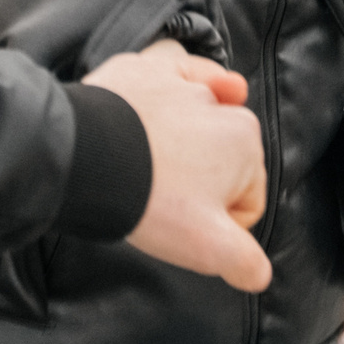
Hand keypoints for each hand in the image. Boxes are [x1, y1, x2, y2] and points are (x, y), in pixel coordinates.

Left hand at [82, 39, 269, 292]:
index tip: (190, 225)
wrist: (86, 161)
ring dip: (187, 137)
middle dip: (205, 180)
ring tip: (157, 163)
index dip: (222, 221)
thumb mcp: (207, 247)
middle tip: (168, 200)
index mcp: (244, 144)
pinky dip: (179, 79)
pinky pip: (173, 70)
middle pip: (224, 156)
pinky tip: (178, 88)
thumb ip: (244, 262)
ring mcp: (180, 82)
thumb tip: (258, 273)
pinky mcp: (143, 70)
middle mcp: (219, 105)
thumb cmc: (149, 200)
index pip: (246, 196)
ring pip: (198, 116)